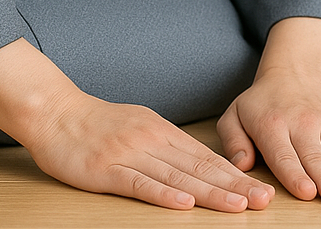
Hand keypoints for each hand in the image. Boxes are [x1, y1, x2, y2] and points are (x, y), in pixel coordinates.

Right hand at [0, 37, 273, 211]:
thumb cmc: (97, 123)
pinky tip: (183, 203)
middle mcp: (152, 140)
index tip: (260, 189)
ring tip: (238, 206)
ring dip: (210, 193)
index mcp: (161, 131)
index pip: (206, 157)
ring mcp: (131, 154)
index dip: (235, 174)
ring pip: (178, 176)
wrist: (56, 113)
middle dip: (234, 186)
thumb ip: (166, 144)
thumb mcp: (139, 125)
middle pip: (199, 167)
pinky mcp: (108, 170)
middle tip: (264, 201)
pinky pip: (139, 184)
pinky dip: (163, 194)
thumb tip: (197, 163)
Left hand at [216, 16, 320, 204]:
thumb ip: (233, 141)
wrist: (291, 76)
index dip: (295, 175)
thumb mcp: (235, 116)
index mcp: (271, 125)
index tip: (306, 191)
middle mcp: (300, 123)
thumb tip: (242, 165)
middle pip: (313, 156)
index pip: (284, 155)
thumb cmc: (260, 105)